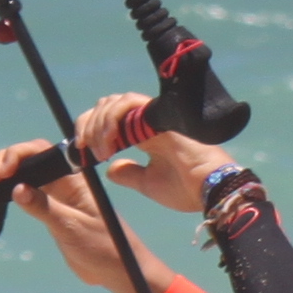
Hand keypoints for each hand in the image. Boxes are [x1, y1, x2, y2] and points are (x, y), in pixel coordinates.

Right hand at [0, 140, 137, 292]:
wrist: (118, 270)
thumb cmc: (104, 247)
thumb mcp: (72, 228)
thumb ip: (45, 208)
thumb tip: (17, 189)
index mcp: (76, 179)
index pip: (42, 153)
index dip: (17, 155)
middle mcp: (66, 182)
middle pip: (32, 159)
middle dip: (6, 159)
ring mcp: (58, 196)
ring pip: (28, 174)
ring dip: (5, 171)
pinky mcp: (52, 211)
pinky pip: (29, 192)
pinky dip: (11, 188)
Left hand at [72, 92, 229, 211]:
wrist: (211, 190)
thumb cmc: (187, 190)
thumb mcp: (148, 183)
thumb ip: (129, 174)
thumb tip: (110, 169)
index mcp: (145, 136)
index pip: (109, 120)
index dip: (90, 131)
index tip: (81, 153)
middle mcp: (147, 123)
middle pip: (106, 106)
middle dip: (88, 125)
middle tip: (85, 149)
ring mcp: (154, 117)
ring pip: (114, 102)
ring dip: (98, 123)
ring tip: (99, 148)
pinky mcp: (160, 116)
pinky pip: (129, 103)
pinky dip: (112, 118)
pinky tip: (109, 141)